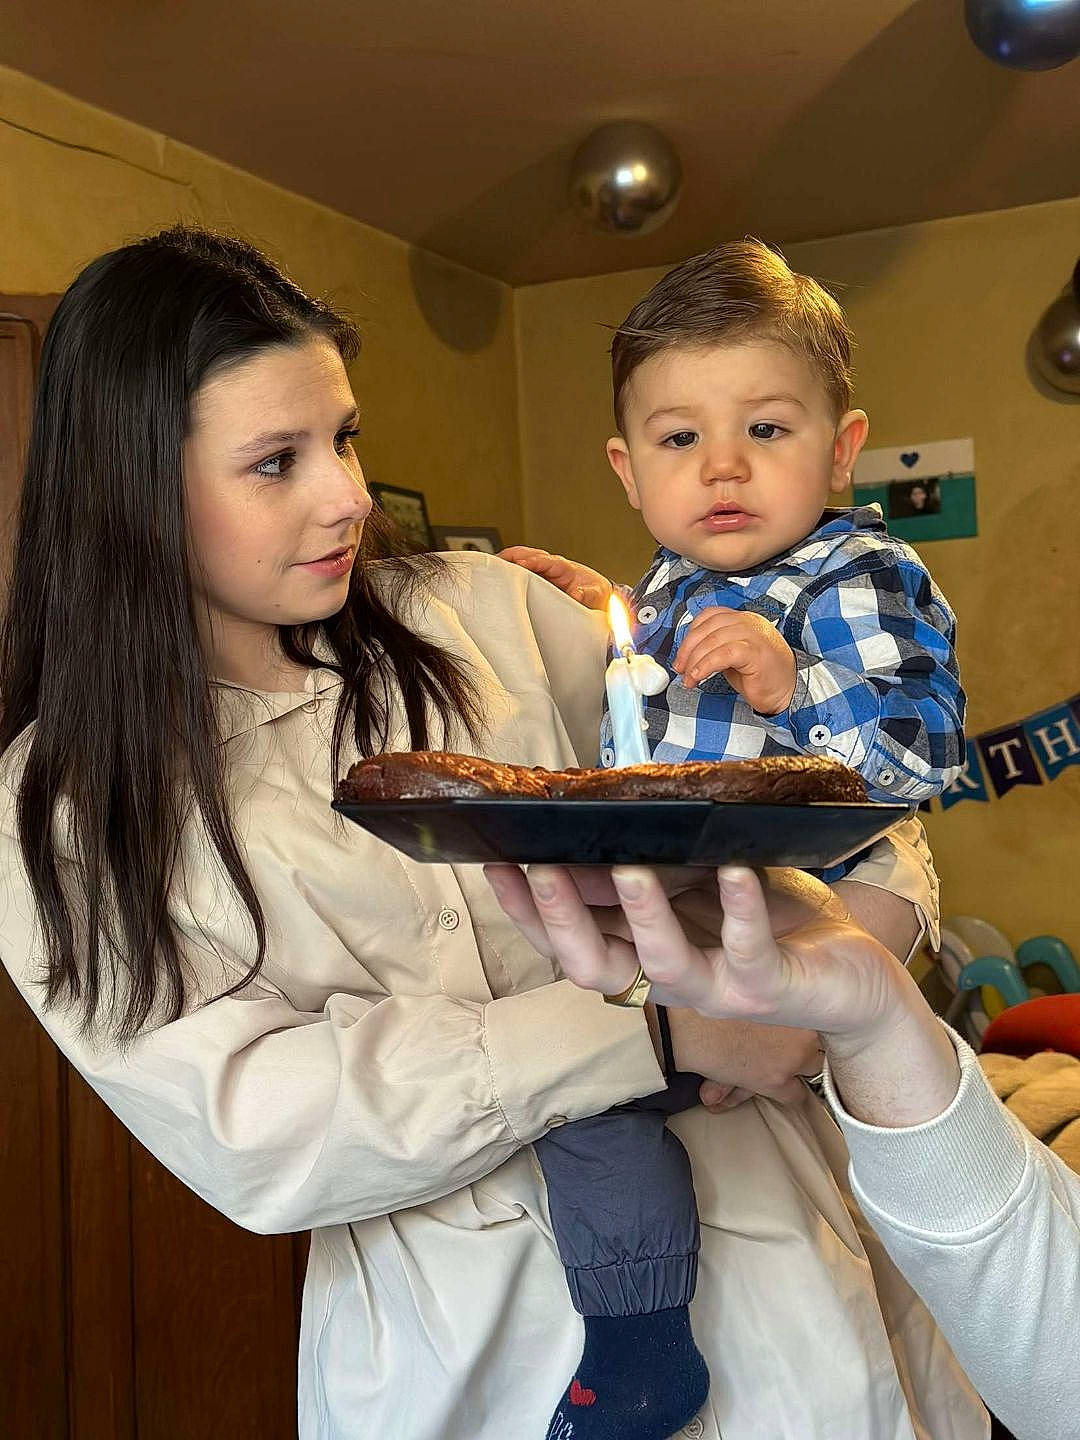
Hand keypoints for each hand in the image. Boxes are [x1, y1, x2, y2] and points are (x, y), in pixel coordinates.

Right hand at [486, 862, 895, 1039]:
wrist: (855, 977)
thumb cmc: (771, 922)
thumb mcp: (701, 885)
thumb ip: (653, 869)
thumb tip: (594, 826)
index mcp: (644, 955)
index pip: (567, 942)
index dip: (526, 911)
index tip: (494, 863)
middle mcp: (668, 980)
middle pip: (594, 966)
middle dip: (560, 919)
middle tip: (539, 867)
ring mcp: (717, 989)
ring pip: (663, 965)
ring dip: (643, 916)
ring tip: (629, 868)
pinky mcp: (769, 988)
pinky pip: (748, 952)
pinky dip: (741, 907)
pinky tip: (735, 870)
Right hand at [499, 546, 612, 610]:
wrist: (595, 597)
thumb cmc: (593, 594)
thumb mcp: (595, 594)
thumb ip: (587, 594)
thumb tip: (577, 594)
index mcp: (564, 568)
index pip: (547, 560)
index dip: (534, 561)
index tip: (522, 563)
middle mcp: (550, 566)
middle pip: (527, 554)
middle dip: (511, 555)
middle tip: (496, 562)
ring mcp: (541, 572)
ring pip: (520, 560)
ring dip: (505, 562)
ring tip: (489, 568)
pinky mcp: (535, 579)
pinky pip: (518, 572)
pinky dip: (506, 571)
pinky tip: (494, 577)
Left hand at [673, 607, 796, 714]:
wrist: (787, 691)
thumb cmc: (760, 675)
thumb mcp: (733, 656)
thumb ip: (715, 647)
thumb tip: (687, 653)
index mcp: (743, 619)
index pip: (709, 616)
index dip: (690, 634)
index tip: (681, 655)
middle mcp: (748, 622)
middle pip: (708, 627)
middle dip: (688, 649)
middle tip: (680, 668)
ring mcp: (754, 635)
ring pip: (713, 639)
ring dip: (695, 660)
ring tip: (689, 678)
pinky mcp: (756, 652)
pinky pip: (724, 653)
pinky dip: (706, 665)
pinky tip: (698, 676)